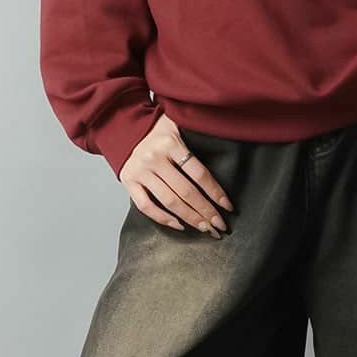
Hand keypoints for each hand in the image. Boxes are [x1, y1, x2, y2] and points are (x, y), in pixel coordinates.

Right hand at [119, 114, 233, 234]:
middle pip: (186, 191)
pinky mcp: (128, 181)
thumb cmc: (161, 133)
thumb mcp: (180, 129)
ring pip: (169, 202)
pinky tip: (180, 225)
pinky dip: (163, 219)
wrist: (129, 128)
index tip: (228, 207)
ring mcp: (140, 171)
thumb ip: (197, 144)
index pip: (199, 174)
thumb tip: (221, 169)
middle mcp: (154, 157)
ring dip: (190, 218)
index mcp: (171, 144)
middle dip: (206, 211)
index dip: (216, 192)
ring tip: (205, 228)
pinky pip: (146, 207)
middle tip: (220, 225)